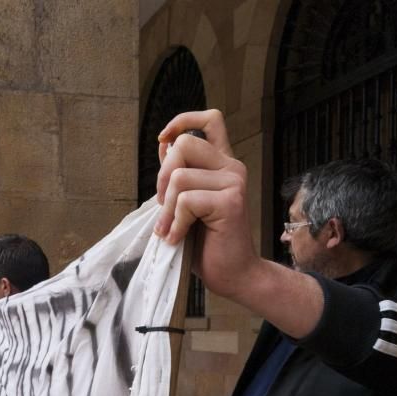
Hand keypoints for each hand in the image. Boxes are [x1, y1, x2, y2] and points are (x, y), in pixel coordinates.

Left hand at [153, 109, 258, 297]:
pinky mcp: (230, 201)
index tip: (163, 139)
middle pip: (184, 144)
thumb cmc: (206, 244)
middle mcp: (231, 167)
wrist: (233, 274)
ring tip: (170, 230)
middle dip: (162, 177)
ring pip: (180, 176)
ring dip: (166, 209)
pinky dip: (175, 223)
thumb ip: (178, 175)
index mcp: (222, 164)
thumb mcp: (184, 204)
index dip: (183, 121)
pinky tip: (178, 238)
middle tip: (163, 207)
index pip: (211, 120)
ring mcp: (234, 182)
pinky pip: (186, 201)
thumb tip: (164, 145)